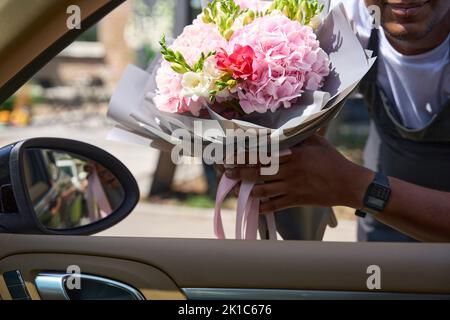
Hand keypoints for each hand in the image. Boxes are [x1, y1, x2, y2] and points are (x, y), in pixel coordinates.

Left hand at [224, 134, 372, 212]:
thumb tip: (287, 129)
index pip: (264, 154)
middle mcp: (289, 170)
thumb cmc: (333, 161)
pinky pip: (275, 205)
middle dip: (240, 173)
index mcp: (293, 154)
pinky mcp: (296, 200)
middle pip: (258, 172)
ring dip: (248, 190)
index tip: (233, 155)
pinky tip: (254, 207)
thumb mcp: (318, 142)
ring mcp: (292, 187)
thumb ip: (300, 137)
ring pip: (263, 190)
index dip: (246, 156)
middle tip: (228, 173)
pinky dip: (263, 207)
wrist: (349, 184)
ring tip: (237, 189)